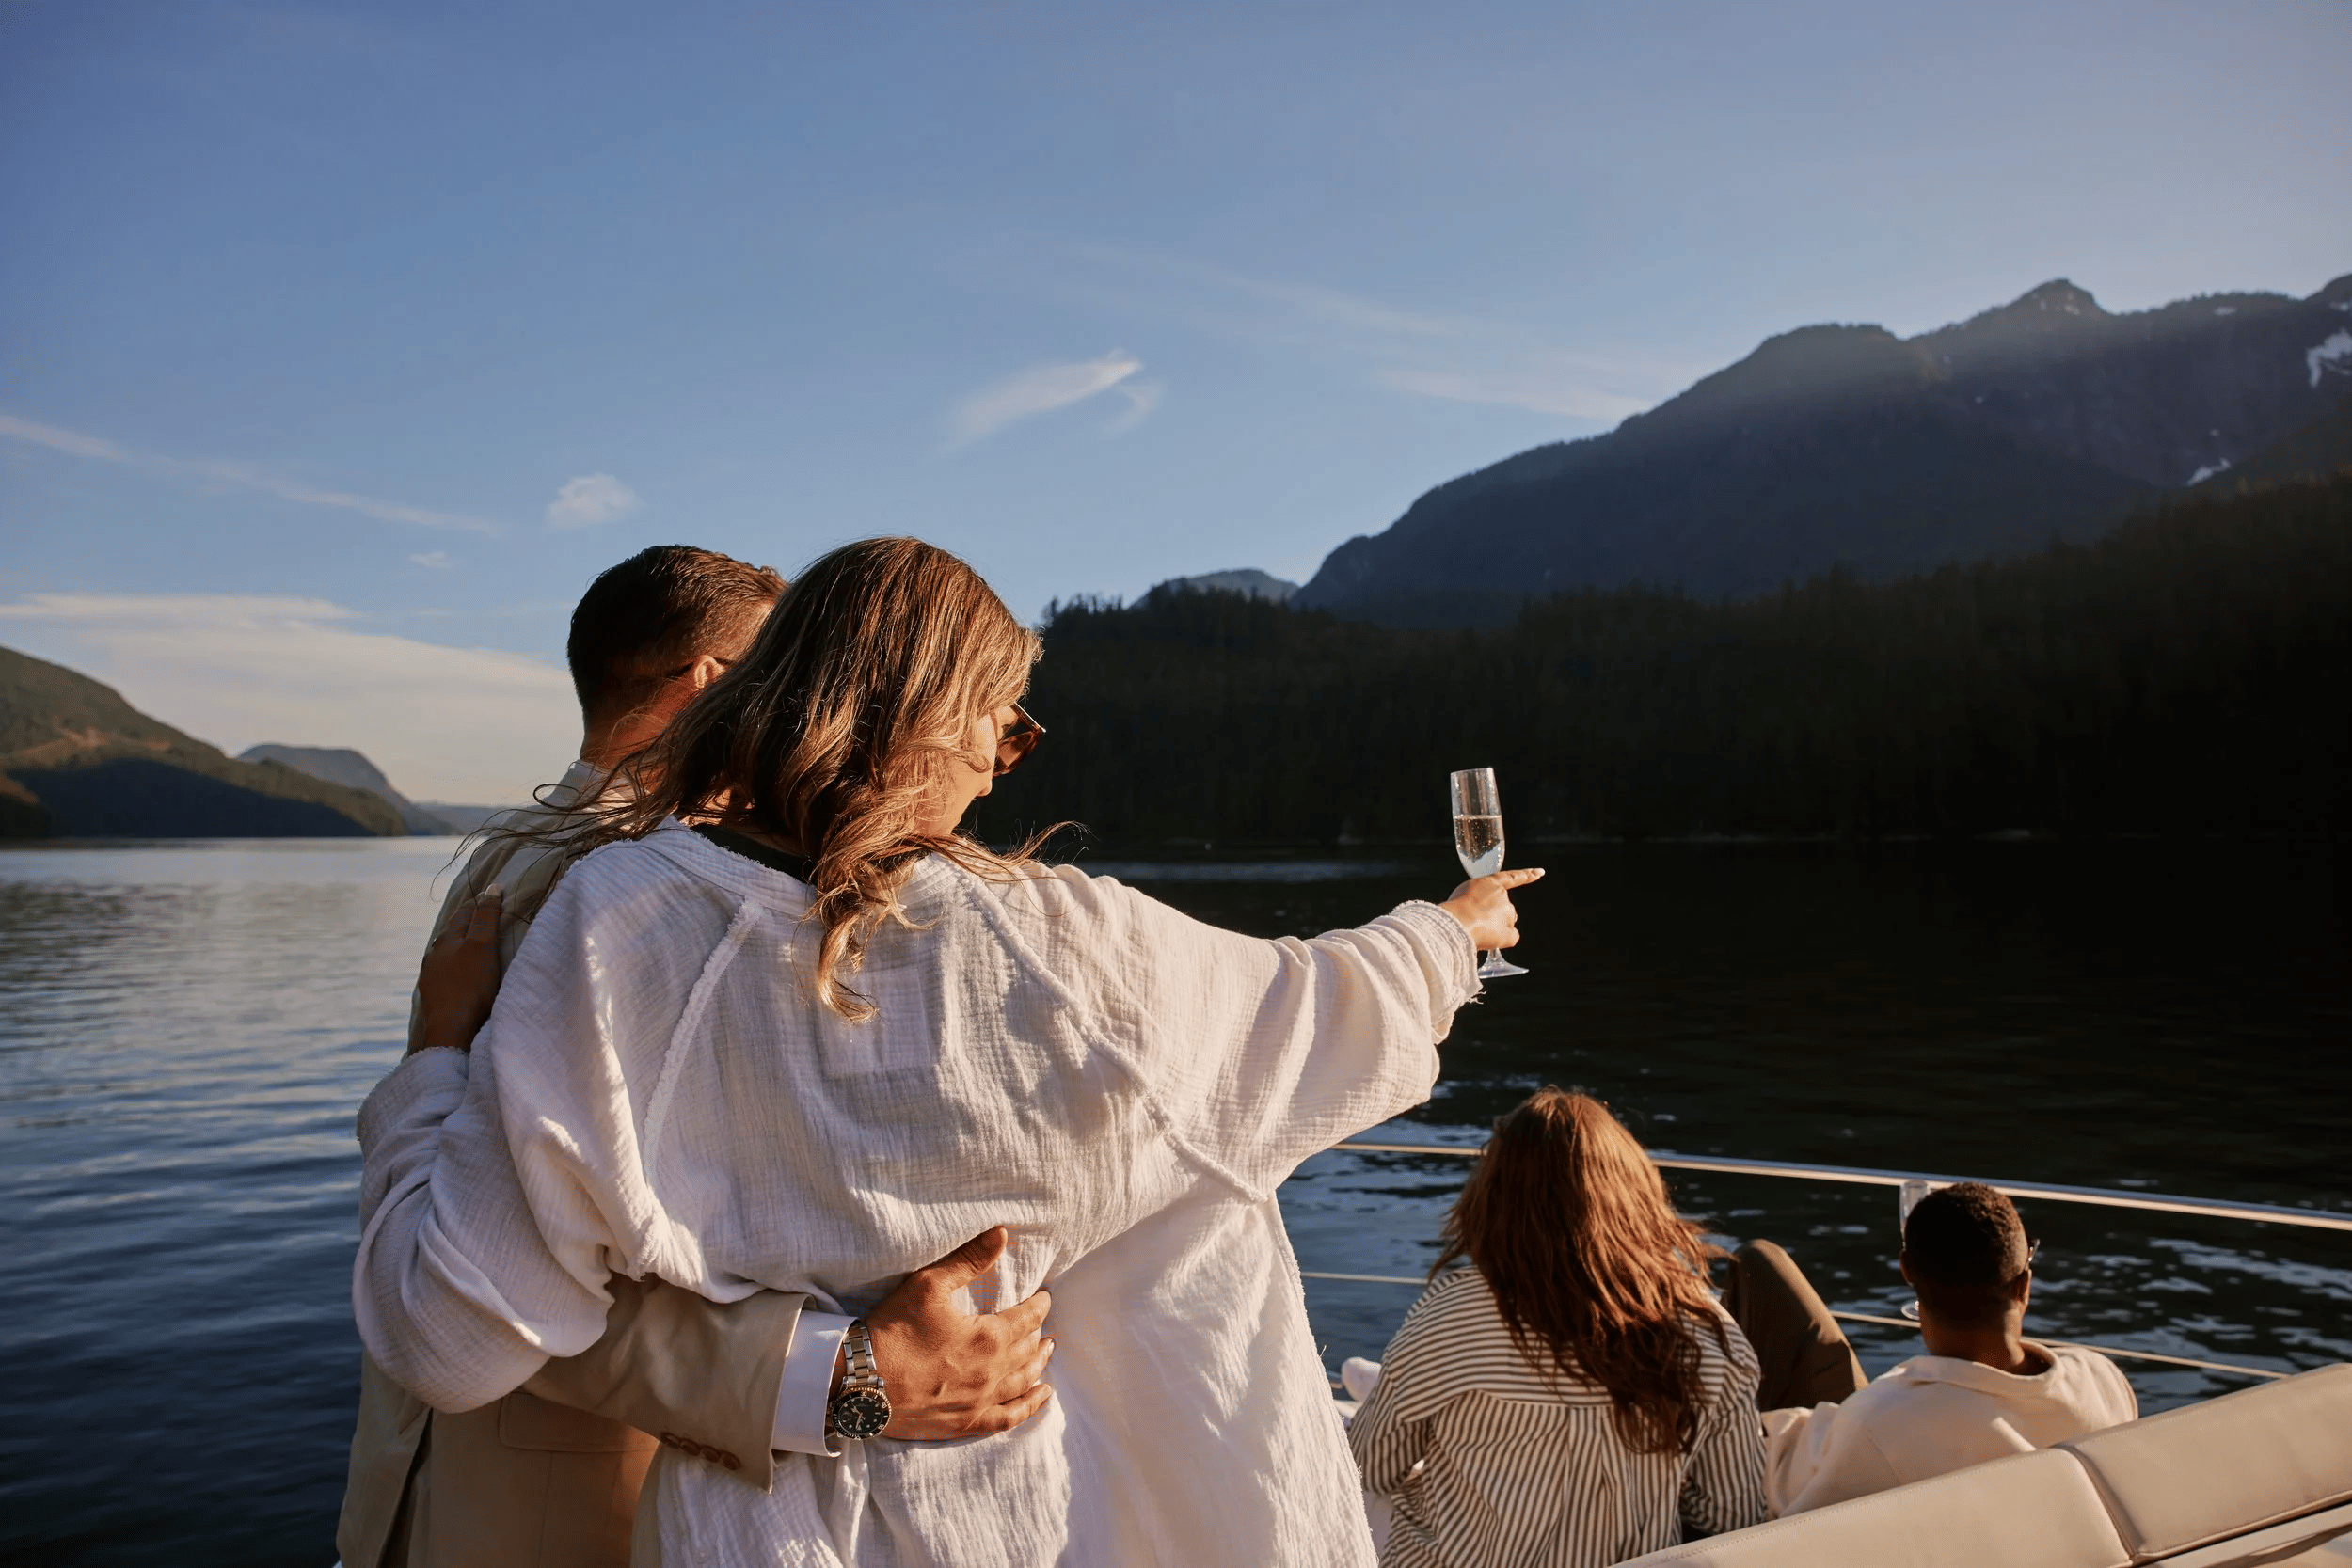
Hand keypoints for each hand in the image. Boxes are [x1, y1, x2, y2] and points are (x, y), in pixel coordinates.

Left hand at [412, 891, 503, 1054]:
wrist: (451, 1029)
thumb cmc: (471, 985)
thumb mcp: (483, 946)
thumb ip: (486, 917)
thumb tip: (491, 888)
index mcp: (446, 940)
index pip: (464, 913)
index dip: (479, 903)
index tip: (492, 896)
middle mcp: (434, 955)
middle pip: (452, 932)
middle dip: (467, 923)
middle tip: (483, 916)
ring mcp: (431, 977)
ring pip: (446, 953)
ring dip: (459, 946)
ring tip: (472, 945)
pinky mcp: (434, 996)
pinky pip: (444, 973)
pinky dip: (455, 966)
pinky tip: (459, 974)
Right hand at [860, 1226, 1053, 1438]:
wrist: (860, 1383)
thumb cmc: (893, 1329)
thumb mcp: (928, 1284)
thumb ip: (969, 1259)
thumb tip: (1000, 1233)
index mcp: (988, 1336)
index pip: (1027, 1318)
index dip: (1039, 1306)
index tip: (1044, 1298)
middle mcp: (992, 1371)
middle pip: (1027, 1350)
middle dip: (1038, 1333)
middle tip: (1043, 1324)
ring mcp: (980, 1401)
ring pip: (1023, 1382)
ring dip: (1038, 1365)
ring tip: (1046, 1353)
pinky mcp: (965, 1424)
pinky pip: (1008, 1418)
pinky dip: (1029, 1406)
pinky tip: (1040, 1397)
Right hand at [1438, 868, 1542, 952]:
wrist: (1459, 921)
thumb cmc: (1455, 907)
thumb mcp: (1464, 893)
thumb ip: (1478, 898)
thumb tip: (1483, 914)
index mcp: (1492, 883)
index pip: (1513, 877)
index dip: (1527, 875)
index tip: (1540, 872)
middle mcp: (1503, 897)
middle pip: (1503, 907)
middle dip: (1492, 913)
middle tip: (1472, 919)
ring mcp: (1508, 915)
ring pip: (1504, 923)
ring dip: (1492, 926)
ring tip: (1474, 929)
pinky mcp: (1510, 933)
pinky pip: (1509, 937)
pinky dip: (1502, 940)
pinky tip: (1490, 941)